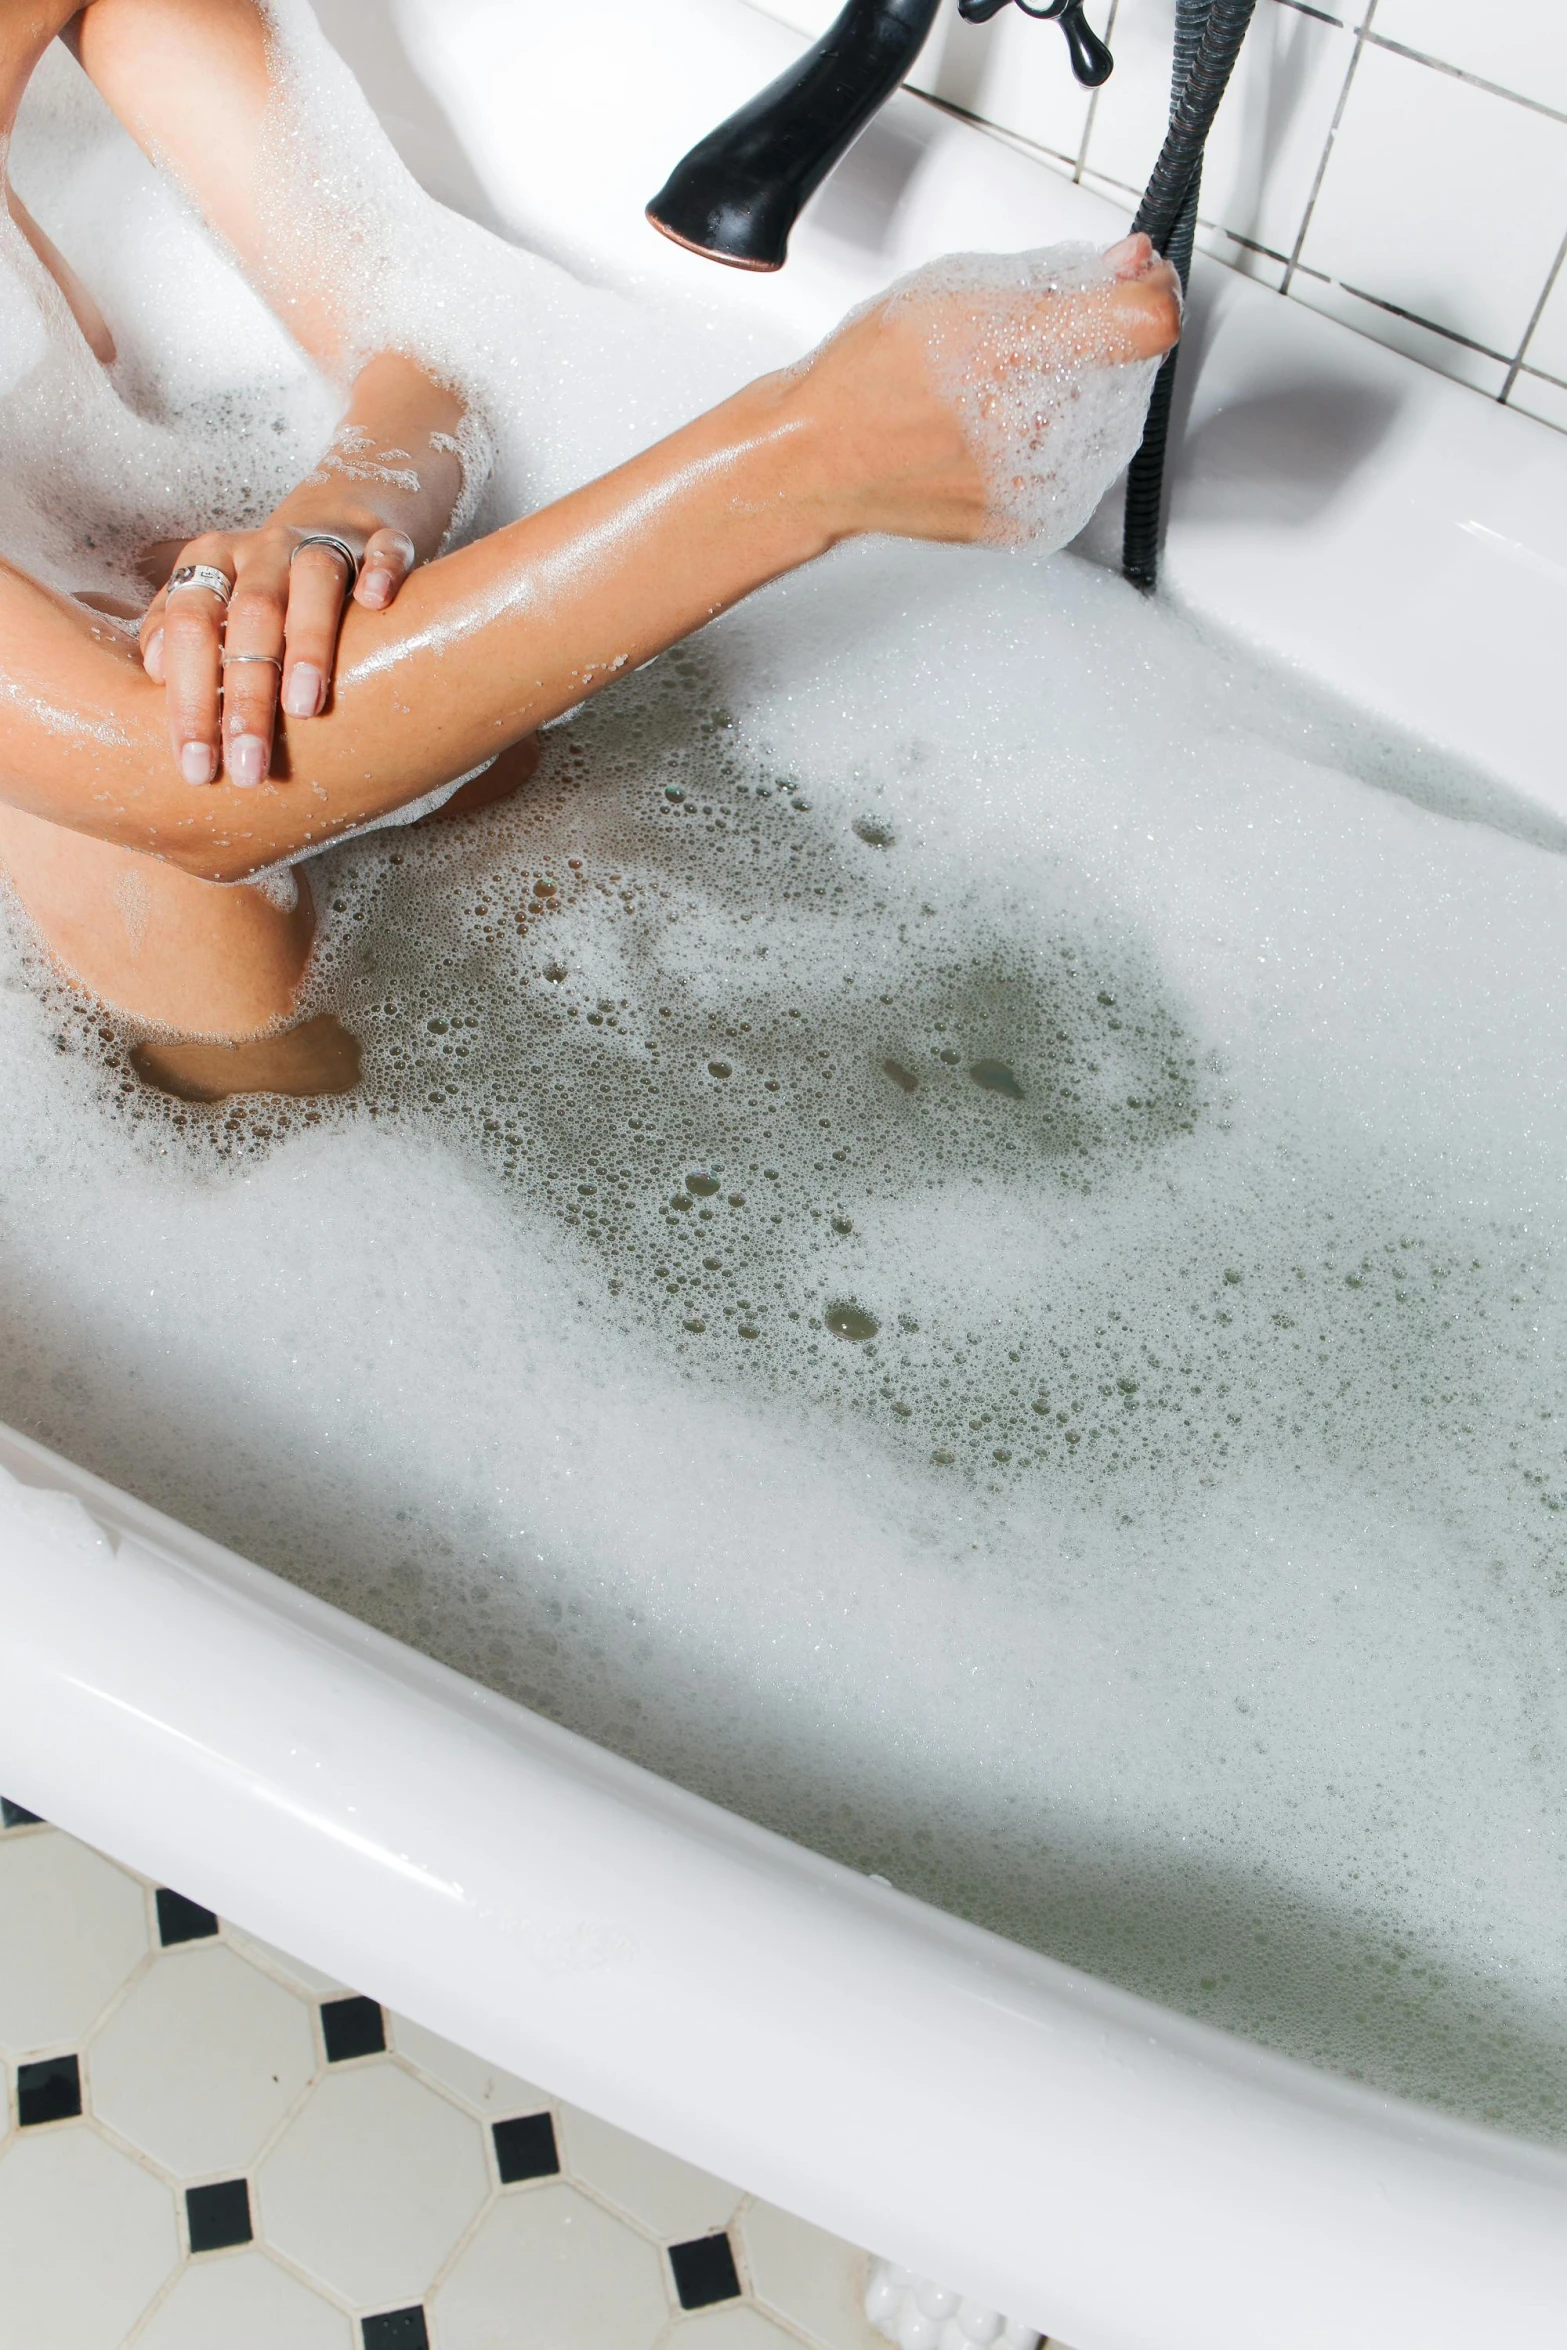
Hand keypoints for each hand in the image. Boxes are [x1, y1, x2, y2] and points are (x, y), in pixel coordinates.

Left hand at [139, 519, 417, 787]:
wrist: (333, 526)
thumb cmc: (261, 591)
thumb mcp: (209, 606)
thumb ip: (174, 633)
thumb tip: (155, 669)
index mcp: (212, 562)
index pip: (191, 627)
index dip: (188, 699)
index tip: (196, 767)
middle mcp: (264, 548)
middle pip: (251, 614)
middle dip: (248, 696)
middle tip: (249, 767)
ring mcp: (323, 540)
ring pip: (314, 579)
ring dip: (308, 642)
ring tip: (304, 709)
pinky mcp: (378, 539)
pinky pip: (385, 549)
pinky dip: (382, 571)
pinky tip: (377, 603)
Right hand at [797, 232, 1180, 546]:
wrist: (823, 459)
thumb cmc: (873, 373)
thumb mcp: (960, 285)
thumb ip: (1060, 274)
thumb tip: (1131, 266)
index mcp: (1014, 353)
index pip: (1148, 322)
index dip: (1146, 289)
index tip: (1131, 285)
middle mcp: (1032, 431)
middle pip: (1133, 369)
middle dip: (1100, 343)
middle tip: (1034, 342)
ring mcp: (1038, 486)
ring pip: (1113, 420)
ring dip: (1084, 396)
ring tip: (1007, 391)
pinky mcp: (1036, 523)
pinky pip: (1083, 469)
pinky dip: (1060, 445)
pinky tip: (1006, 432)